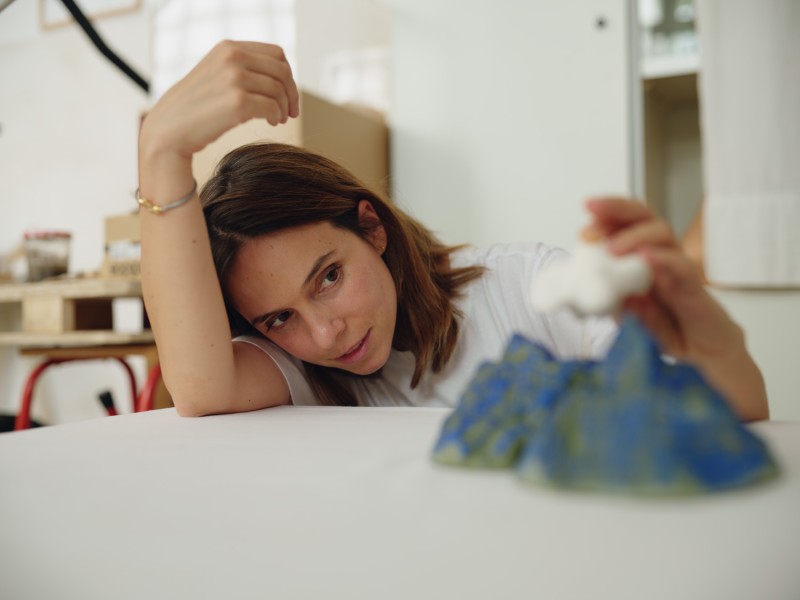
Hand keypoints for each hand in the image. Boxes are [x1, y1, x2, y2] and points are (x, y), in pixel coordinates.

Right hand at [140, 41, 299, 164]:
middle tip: (291, 111)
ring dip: (284, 107)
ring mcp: (234, 78)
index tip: (288, 94)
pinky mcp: (237, 102)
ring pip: (279, 90)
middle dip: (291, 92)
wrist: (170, 128)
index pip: (276, 53)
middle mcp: (232, 57)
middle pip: (282, 71)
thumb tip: (280, 76)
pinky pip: (272, 107)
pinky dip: (276, 116)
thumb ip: (242, 68)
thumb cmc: (196, 107)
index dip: (288, 75)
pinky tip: (271, 122)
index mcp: (228, 47)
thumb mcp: (217, 74)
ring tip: (278, 119)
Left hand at [582, 197, 737, 361]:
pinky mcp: (693, 287)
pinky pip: (681, 266)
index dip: (604, 221)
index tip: (582, 229)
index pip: (624, 227)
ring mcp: (677, 268)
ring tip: (612, 248)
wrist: (705, 352)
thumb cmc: (669, 329)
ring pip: (661, 234)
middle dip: (615, 209)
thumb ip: (620, 306)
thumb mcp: (632, 319)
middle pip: (642, 218)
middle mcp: (660, 257)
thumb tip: (600, 294)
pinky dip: (662, 259)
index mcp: (641, 260)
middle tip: (592, 209)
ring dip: (634, 235)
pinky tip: (646, 257)